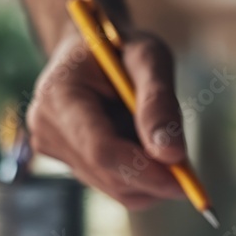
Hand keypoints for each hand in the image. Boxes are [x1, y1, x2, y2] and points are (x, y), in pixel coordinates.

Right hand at [26, 27, 186, 209]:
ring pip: (117, 189)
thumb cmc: (122, 46)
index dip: (145, 172)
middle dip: (155, 178)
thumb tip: (172, 155)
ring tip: (156, 136)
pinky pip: (115, 187)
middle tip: (189, 169)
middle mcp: (46, 127)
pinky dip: (140, 177)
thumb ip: (160, 101)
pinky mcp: (68, 164)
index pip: (101, 150)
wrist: (91, 48)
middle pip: (110, 175)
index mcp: (58, 95)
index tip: (185, 183)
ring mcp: (52, 150)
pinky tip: (141, 145)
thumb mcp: (149, 57)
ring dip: (150, 176)